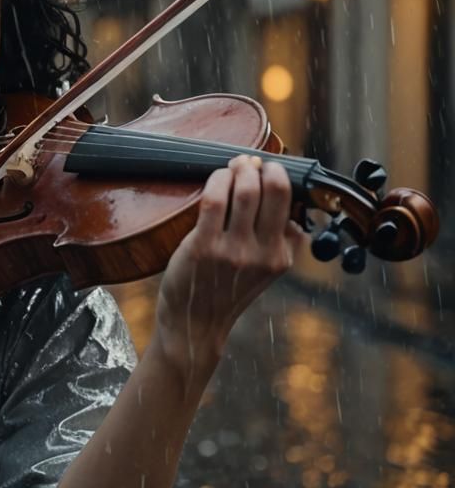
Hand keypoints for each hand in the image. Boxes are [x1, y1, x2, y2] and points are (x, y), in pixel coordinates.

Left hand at [155, 155, 305, 379]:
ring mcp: (234, 251)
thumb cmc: (224, 291)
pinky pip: (215, 201)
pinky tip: (215, 178)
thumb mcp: (265, 272)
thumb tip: (292, 208)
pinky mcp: (204, 247)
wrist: (195, 325)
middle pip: (274, 190)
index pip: (289, 202)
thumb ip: (282, 242)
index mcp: (281, 257)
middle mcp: (263, 253)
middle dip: (262, 166)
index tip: (267, 167)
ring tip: (232, 167)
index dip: (278, 176)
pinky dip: (217, 181)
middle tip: (249, 162)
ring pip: (245, 190)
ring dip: (238, 169)